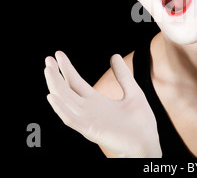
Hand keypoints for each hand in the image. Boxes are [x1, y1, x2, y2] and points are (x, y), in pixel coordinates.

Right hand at [44, 51, 161, 157]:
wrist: (148, 142)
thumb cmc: (141, 122)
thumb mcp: (133, 91)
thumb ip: (123, 75)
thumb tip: (115, 56)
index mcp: (96, 101)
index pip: (76, 82)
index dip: (66, 69)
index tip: (58, 54)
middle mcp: (88, 110)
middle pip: (66, 90)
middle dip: (56, 75)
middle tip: (47, 59)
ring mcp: (88, 120)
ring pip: (65, 102)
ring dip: (55, 87)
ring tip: (48, 71)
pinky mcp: (90, 130)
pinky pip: (71, 119)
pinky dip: (60, 108)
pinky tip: (52, 97)